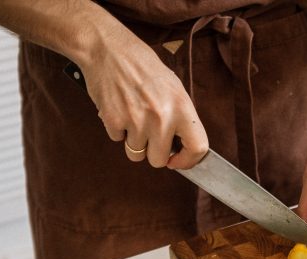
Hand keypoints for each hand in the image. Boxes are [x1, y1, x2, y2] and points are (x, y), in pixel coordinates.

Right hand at [0, 0, 207, 169]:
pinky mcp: (113, 120)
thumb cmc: (144, 67)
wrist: (109, 49)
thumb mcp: (174, 88)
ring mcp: (136, 121)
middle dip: (154, 152)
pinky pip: (117, 140)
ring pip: (136, 154)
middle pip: (158, 160)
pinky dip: (117, 130)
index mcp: (182, 108)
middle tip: (150, 136)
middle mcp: (161, 118)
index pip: (197, 147)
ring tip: (133, 118)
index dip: (188, 160)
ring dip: (134, 142)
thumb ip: (181, 117)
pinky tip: (120, 110)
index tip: (178, 161)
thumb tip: (184, 146)